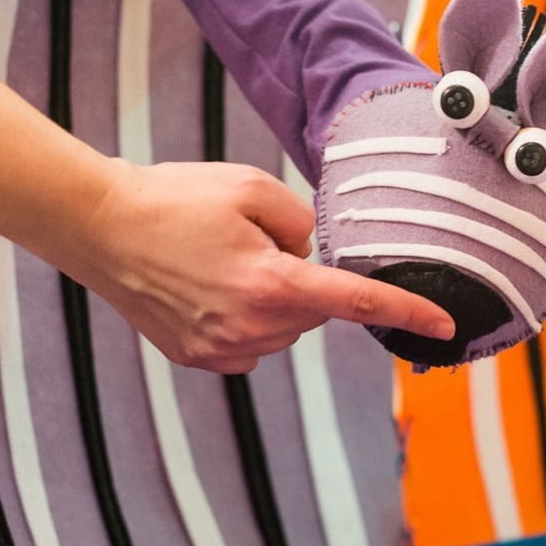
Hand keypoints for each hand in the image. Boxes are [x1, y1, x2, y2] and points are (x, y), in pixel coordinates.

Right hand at [75, 160, 455, 373]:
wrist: (100, 227)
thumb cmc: (175, 198)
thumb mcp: (252, 188)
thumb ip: (302, 223)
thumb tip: (313, 258)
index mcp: (269, 285)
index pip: (355, 303)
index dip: (406, 311)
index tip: (445, 324)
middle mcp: (249, 327)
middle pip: (314, 310)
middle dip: (301, 277)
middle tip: (254, 239)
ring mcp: (220, 349)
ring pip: (282, 328)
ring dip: (272, 297)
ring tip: (218, 258)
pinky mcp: (197, 357)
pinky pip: (249, 341)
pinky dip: (245, 316)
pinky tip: (207, 287)